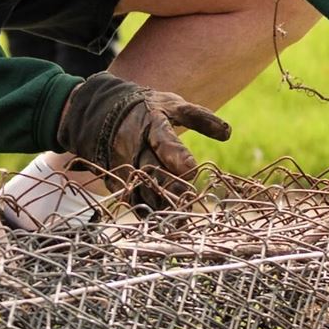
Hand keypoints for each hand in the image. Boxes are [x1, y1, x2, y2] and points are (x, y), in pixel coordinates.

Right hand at [54, 73, 230, 209]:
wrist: (100, 110)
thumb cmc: (147, 108)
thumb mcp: (171, 105)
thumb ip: (199, 119)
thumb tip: (228, 133)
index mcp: (151, 124)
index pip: (164, 140)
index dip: (177, 156)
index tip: (191, 171)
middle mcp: (135, 145)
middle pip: (153, 170)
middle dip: (171, 188)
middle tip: (188, 201)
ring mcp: (123, 163)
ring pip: (141, 188)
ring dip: (160, 205)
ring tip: (179, 221)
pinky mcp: (116, 177)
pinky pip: (131, 198)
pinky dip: (146, 211)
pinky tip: (162, 223)